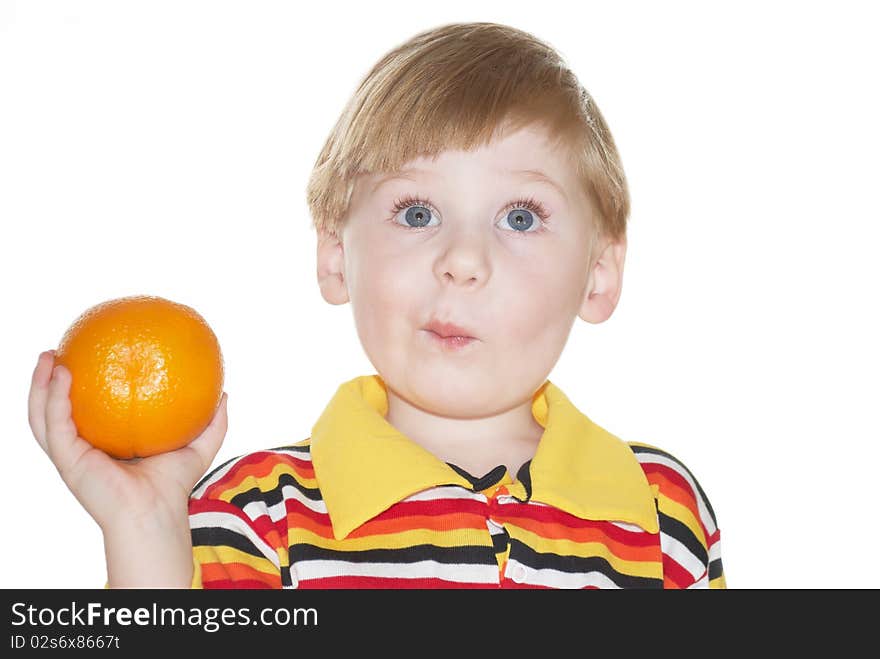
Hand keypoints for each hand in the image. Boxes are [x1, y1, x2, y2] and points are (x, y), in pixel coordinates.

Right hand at [27, 350, 227, 533]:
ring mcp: (72, 455)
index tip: (86, 355)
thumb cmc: (173, 486)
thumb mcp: (198, 447)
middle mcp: (84, 447)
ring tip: (47, 356)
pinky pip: (55, 424)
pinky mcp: (68, 460)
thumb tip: (224, 393)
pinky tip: (62, 375)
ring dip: (39, 384)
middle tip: (56, 350)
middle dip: (48, 380)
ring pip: (43, 416)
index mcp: (106, 443)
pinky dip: (54, 398)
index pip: (87, 411)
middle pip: (55, 410)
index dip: (81, 386)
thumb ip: (213, 422)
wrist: (156, 512)